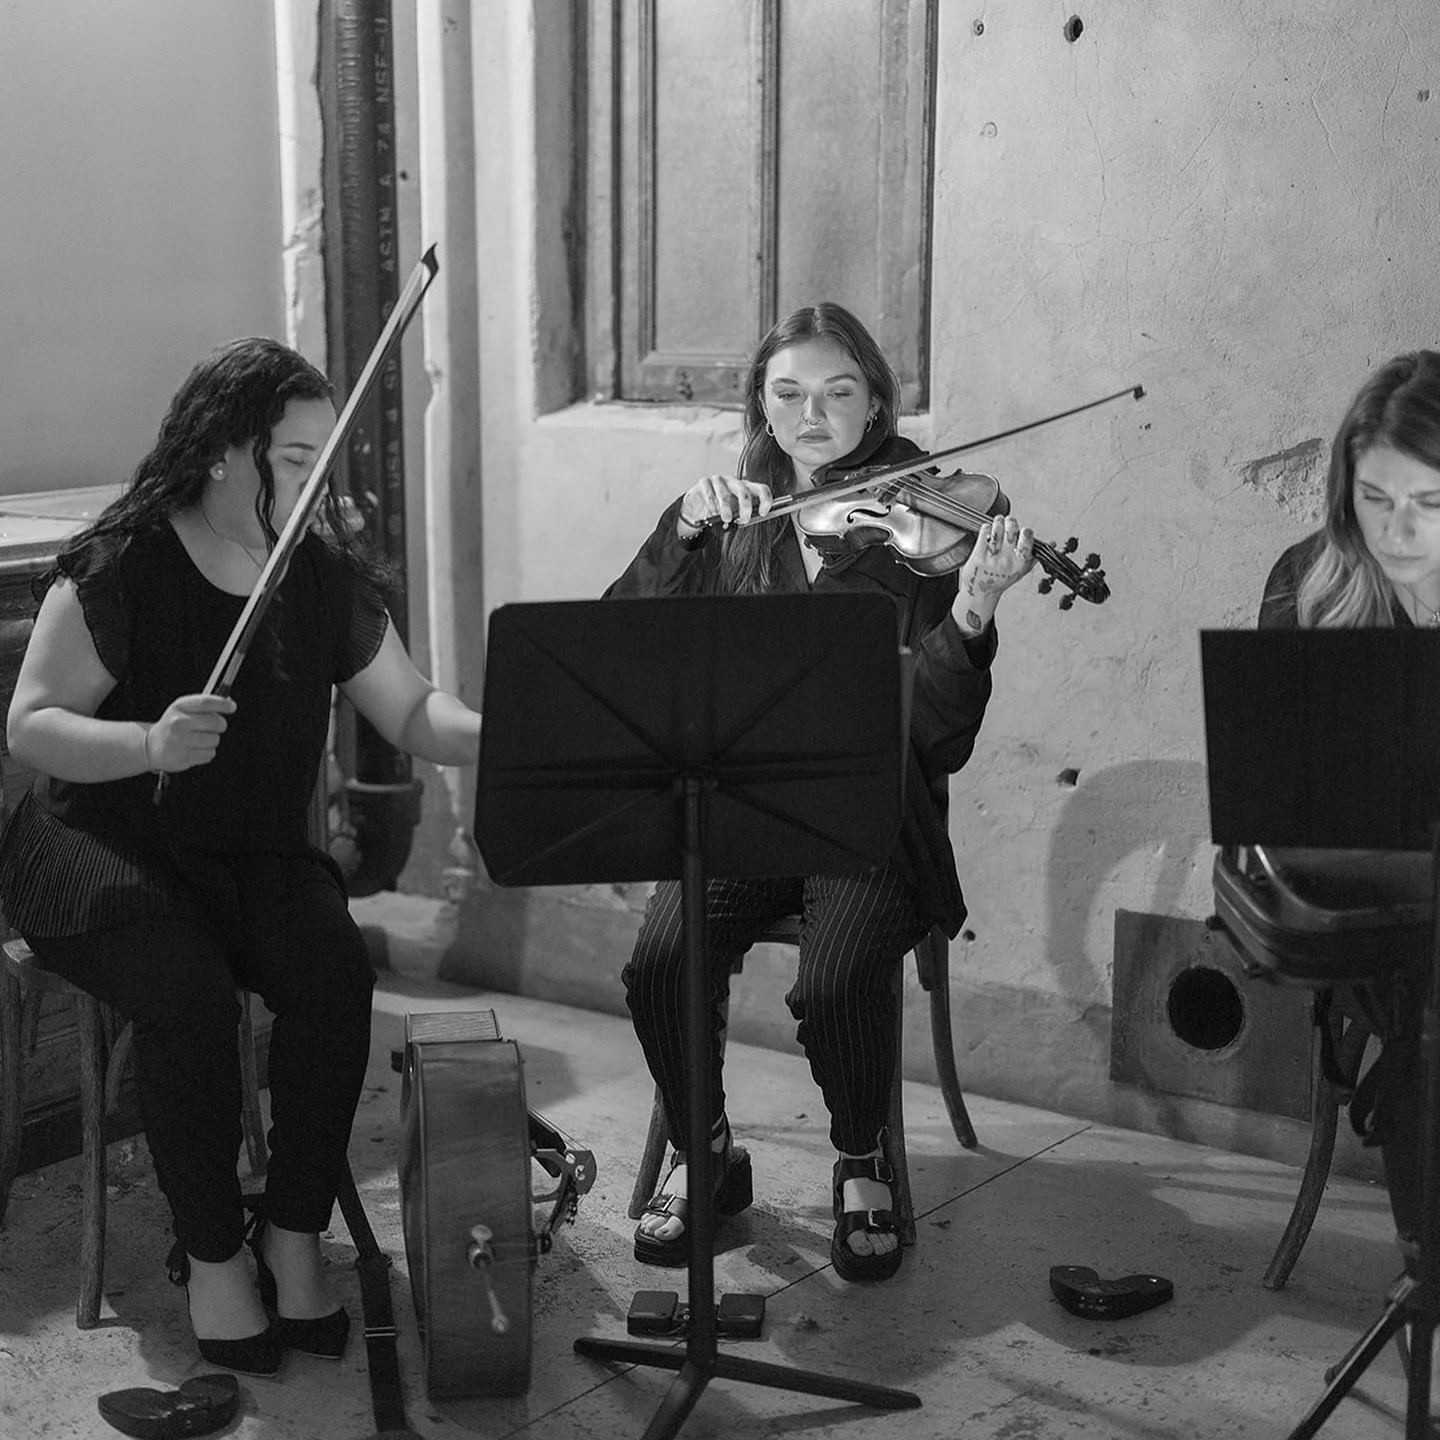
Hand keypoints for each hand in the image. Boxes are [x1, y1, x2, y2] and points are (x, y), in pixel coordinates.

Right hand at [144, 694, 236, 771]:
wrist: (151, 745)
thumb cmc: (172, 725)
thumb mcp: (182, 709)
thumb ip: (204, 705)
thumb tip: (229, 703)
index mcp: (179, 707)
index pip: (205, 702)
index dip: (222, 704)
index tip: (232, 706)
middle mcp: (179, 723)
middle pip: (216, 722)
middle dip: (219, 724)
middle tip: (211, 727)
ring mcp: (181, 741)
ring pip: (215, 739)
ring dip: (212, 740)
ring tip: (198, 739)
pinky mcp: (185, 757)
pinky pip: (210, 754)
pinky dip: (207, 752)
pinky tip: (195, 748)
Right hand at [677, 475, 773, 532]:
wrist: (696, 508)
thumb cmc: (719, 512)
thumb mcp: (734, 515)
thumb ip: (742, 517)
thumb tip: (748, 521)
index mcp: (745, 489)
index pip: (761, 489)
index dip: (765, 500)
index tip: (762, 513)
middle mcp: (733, 482)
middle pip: (744, 489)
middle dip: (746, 505)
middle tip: (744, 519)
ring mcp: (718, 481)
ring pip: (725, 493)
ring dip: (726, 508)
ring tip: (726, 519)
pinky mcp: (704, 482)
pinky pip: (709, 493)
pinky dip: (712, 504)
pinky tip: (712, 512)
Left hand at [953, 516, 1035, 634]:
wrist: (981, 592)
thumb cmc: (1001, 580)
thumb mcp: (1022, 570)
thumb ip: (1035, 556)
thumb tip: (1051, 543)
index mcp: (1020, 563)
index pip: (1027, 540)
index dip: (1025, 532)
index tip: (1023, 531)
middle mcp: (1007, 560)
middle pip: (1011, 529)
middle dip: (1011, 522)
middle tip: (1008, 523)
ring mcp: (992, 557)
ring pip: (997, 527)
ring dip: (998, 522)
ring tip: (998, 525)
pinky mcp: (978, 554)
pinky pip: (984, 532)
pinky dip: (986, 528)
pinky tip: (988, 533)